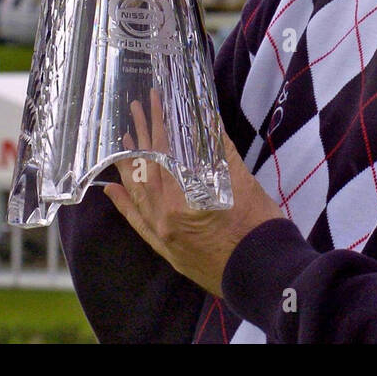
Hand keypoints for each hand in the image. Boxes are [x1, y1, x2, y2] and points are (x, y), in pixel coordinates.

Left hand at [102, 89, 284, 296]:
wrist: (263, 273)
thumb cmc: (258, 227)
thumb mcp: (241, 183)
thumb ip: (219, 151)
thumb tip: (206, 119)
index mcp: (181, 201)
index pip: (162, 154)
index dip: (156, 124)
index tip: (152, 102)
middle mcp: (164, 219)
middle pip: (145, 171)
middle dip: (140, 138)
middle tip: (135, 111)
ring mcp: (163, 236)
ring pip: (138, 195)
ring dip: (129, 166)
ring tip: (123, 142)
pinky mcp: (168, 250)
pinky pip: (139, 225)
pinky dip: (125, 205)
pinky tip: (113, 190)